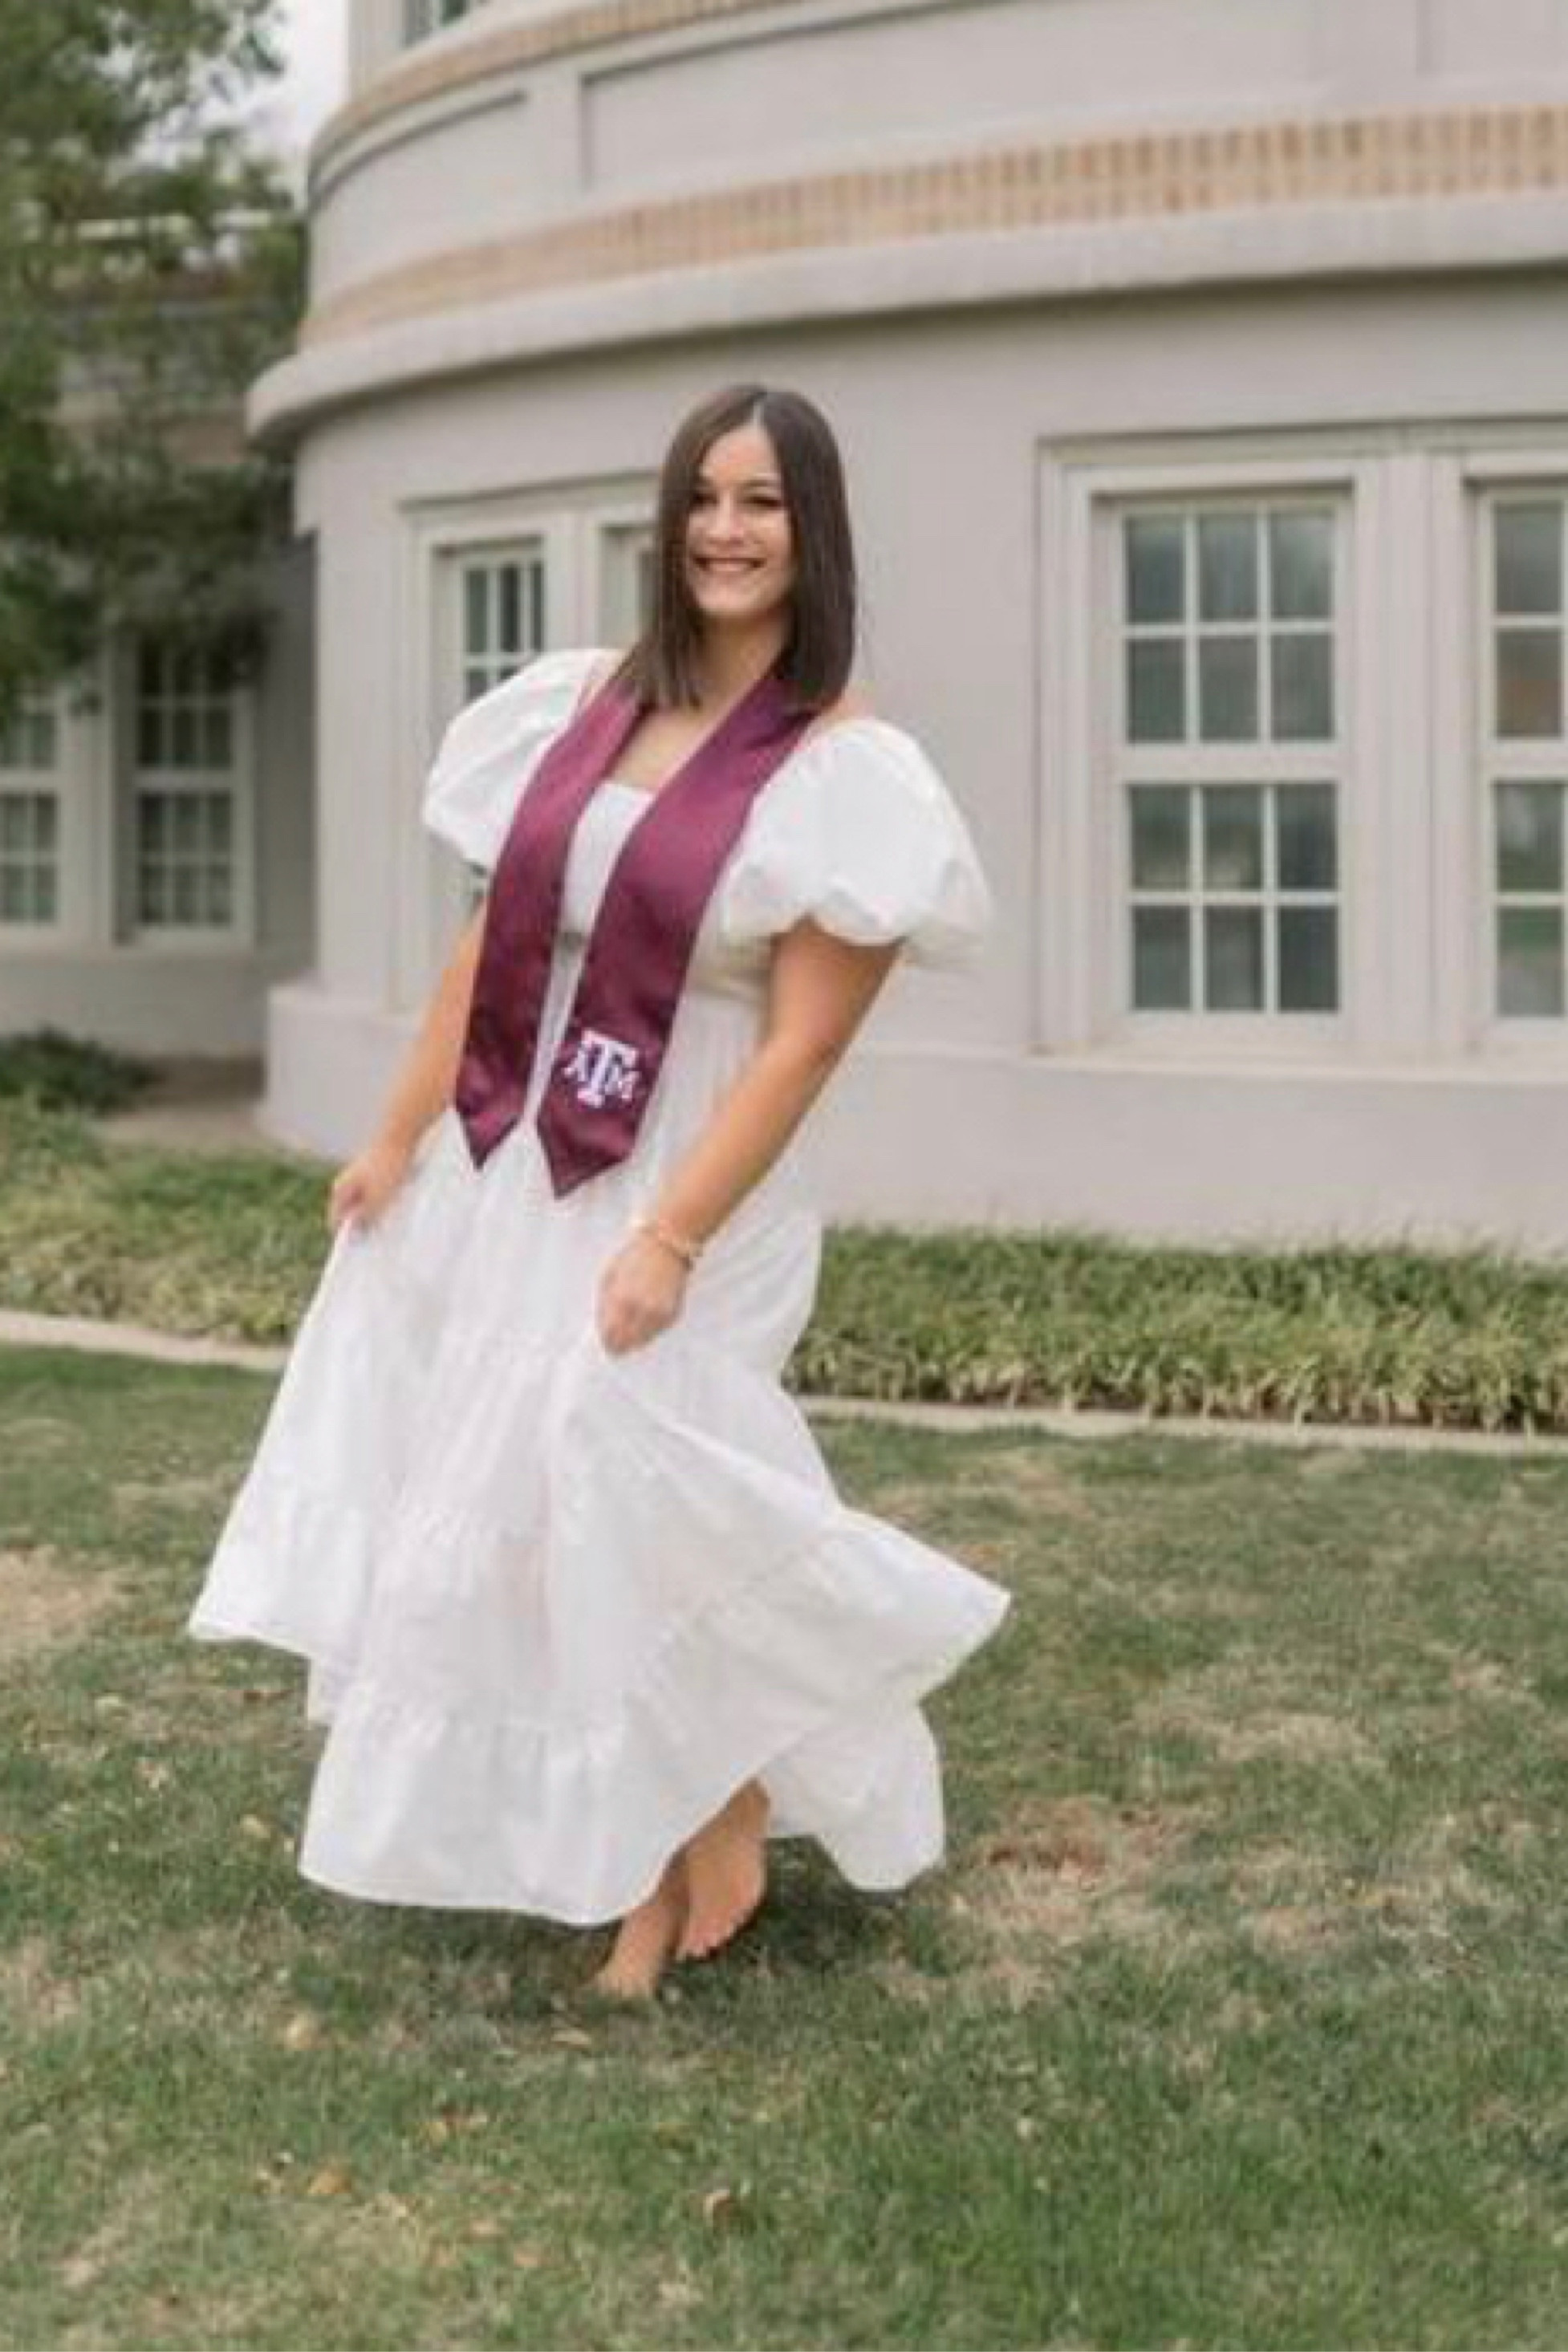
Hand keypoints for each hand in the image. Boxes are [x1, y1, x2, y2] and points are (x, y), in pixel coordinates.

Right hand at [327, 1136, 414, 1234]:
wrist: (400, 1137)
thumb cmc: (388, 1166)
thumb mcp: (378, 1199)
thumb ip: (366, 1217)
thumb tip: (356, 1230)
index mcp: (341, 1191)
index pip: (335, 1222)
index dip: (347, 1237)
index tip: (359, 1251)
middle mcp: (346, 1184)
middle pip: (350, 1214)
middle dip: (362, 1226)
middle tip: (377, 1237)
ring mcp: (359, 1178)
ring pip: (364, 1205)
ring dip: (375, 1214)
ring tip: (389, 1219)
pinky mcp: (373, 1174)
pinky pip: (375, 1196)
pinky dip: (383, 1202)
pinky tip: (395, 1205)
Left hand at [595, 1227, 690, 1354]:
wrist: (667, 1246)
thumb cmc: (634, 1257)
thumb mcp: (609, 1275)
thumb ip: (603, 1304)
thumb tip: (601, 1327)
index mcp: (620, 1300)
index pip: (608, 1334)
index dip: (605, 1341)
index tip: (603, 1343)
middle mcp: (640, 1311)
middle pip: (625, 1343)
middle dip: (617, 1345)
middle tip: (614, 1346)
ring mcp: (658, 1314)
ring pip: (641, 1342)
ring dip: (633, 1340)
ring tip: (629, 1331)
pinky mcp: (672, 1315)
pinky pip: (656, 1333)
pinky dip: (648, 1332)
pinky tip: (644, 1321)